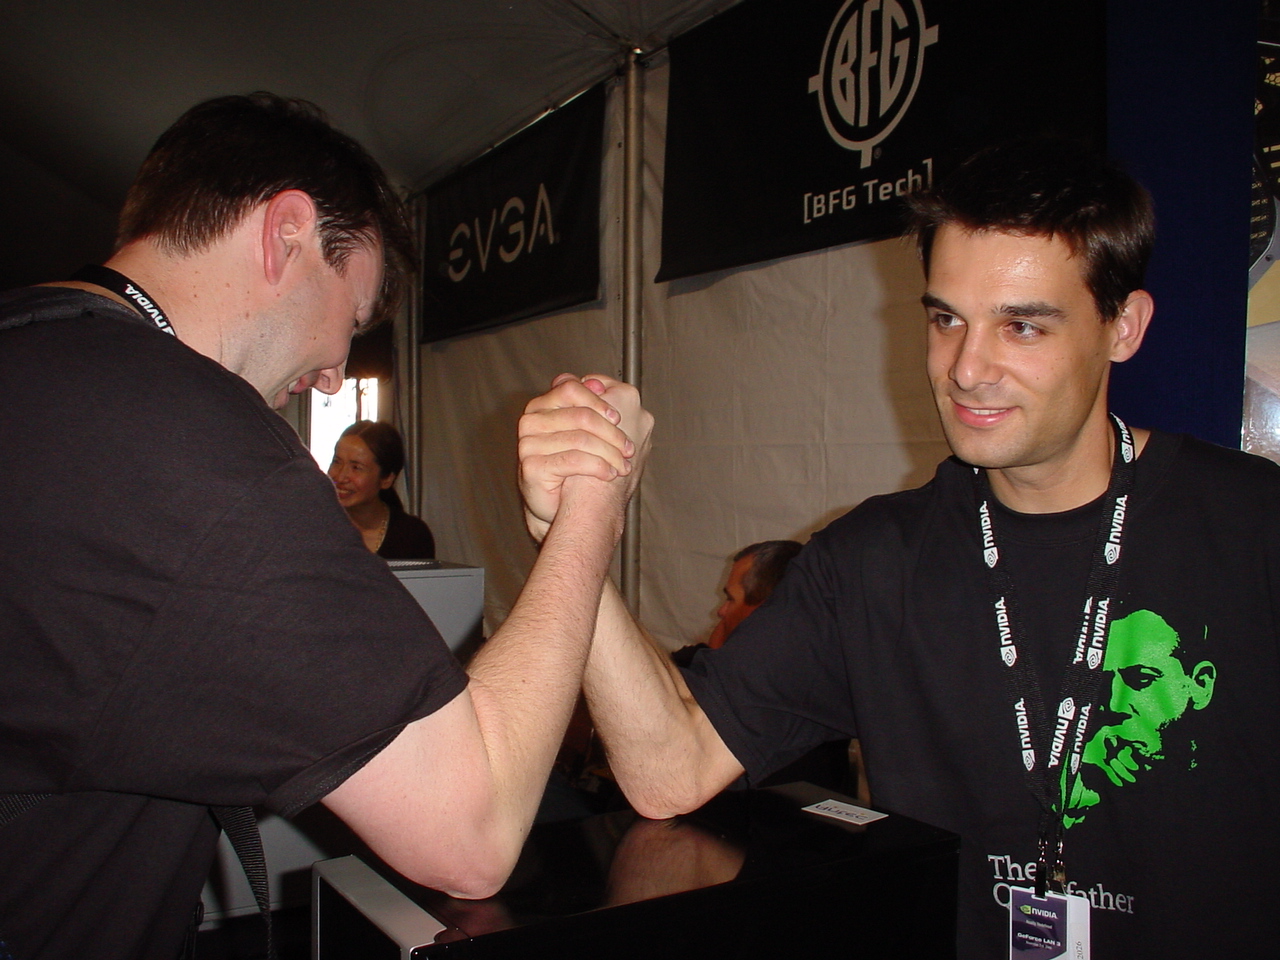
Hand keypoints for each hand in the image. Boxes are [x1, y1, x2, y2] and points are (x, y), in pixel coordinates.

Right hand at [518, 374, 652, 540]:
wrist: (564, 508)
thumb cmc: (579, 468)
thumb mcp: (590, 430)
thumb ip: (592, 404)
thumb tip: (598, 382)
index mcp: (543, 405)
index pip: (571, 388)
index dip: (599, 401)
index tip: (619, 418)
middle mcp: (531, 421)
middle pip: (581, 415)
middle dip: (612, 433)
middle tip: (628, 449)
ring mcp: (528, 443)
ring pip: (581, 438)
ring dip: (610, 454)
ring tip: (623, 466)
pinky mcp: (531, 466)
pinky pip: (573, 460)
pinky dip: (598, 467)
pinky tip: (610, 474)